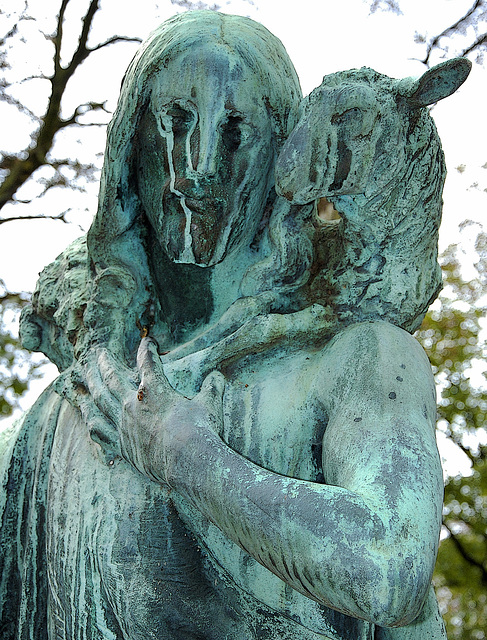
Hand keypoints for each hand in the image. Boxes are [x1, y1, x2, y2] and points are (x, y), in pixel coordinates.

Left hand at [59, 337, 225, 482]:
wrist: (187, 462)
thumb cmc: (200, 430)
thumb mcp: (210, 404)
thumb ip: (212, 388)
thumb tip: (218, 376)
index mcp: (154, 389)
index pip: (147, 362)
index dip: (146, 349)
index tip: (147, 342)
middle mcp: (133, 403)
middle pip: (112, 377)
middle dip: (105, 362)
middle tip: (98, 351)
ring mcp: (123, 425)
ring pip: (100, 400)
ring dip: (91, 384)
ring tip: (83, 374)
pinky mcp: (121, 445)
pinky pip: (101, 431)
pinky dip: (93, 422)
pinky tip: (87, 417)